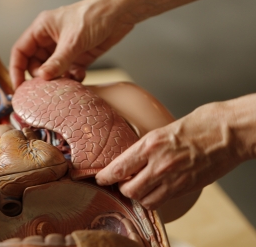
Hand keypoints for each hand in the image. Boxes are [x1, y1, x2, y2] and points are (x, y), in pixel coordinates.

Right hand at [9, 0, 134, 87]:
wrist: (121, 12)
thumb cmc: (94, 15)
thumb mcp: (73, 41)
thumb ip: (57, 62)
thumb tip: (43, 78)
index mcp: (41, 29)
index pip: (21, 51)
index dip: (17, 69)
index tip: (18, 87)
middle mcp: (50, 39)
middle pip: (35, 64)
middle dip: (39, 77)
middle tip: (46, 88)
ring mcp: (64, 48)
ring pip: (52, 70)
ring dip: (57, 79)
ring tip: (64, 84)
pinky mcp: (78, 56)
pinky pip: (68, 72)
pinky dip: (72, 78)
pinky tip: (80, 76)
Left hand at [95, 100, 253, 209]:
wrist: (227, 133)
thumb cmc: (198, 125)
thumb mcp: (162, 130)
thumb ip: (146, 147)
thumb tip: (132, 159)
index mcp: (150, 145)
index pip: (118, 168)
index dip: (105, 177)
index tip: (100, 178)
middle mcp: (159, 164)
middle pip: (128, 190)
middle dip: (122, 188)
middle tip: (122, 182)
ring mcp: (173, 178)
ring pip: (144, 200)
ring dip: (138, 195)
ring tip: (139, 187)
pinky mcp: (185, 188)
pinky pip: (162, 201)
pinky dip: (154, 199)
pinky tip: (155, 190)